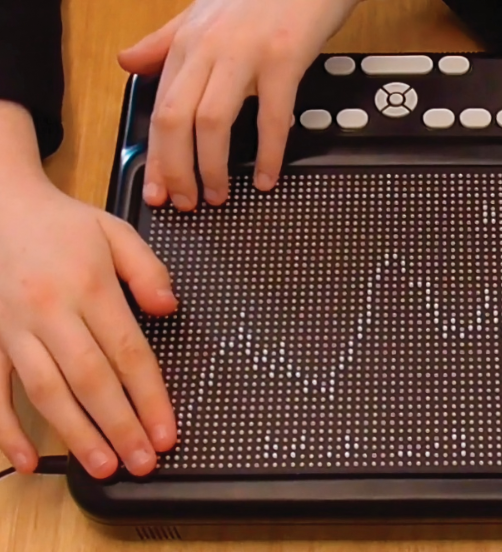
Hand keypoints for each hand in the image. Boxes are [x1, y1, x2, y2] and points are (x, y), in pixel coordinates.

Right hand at [0, 168, 178, 478]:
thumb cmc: (60, 225)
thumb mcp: (114, 231)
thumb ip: (148, 270)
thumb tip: (170, 308)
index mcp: (90, 286)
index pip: (127, 353)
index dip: (150, 398)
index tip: (167, 432)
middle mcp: (50, 311)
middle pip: (91, 380)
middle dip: (120, 426)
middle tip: (142, 462)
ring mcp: (13, 328)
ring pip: (46, 391)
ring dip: (76, 434)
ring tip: (103, 467)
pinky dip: (5, 428)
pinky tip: (25, 460)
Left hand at [118, 0, 363, 211]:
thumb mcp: (205, 12)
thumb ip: (165, 41)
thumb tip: (127, 63)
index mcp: (187, 42)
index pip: (159, 107)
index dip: (155, 156)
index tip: (158, 190)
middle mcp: (208, 49)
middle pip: (174, 119)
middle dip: (174, 169)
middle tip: (184, 202)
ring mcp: (246, 54)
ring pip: (211, 121)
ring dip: (211, 167)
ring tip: (219, 195)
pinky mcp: (285, 59)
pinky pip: (271, 116)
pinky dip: (268, 153)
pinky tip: (267, 177)